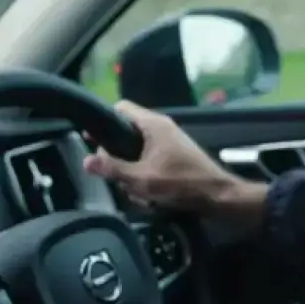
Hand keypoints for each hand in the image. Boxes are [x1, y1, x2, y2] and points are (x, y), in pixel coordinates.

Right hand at [83, 100, 267, 235]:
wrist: (217, 195)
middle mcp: (161, 128)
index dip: (104, 121)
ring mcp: (169, 141)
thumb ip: (112, 168)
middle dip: (117, 155)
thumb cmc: (180, 183)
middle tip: (113, 173)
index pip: (121, 108)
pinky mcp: (174, 156)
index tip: (93, 139)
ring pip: (137, 151)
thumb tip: (87, 160)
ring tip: (134, 188)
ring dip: (132, 171)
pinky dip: (145, 176)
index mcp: (153, 124)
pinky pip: (149, 161)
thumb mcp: (141, 178)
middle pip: (126, 133)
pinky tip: (147, 194)